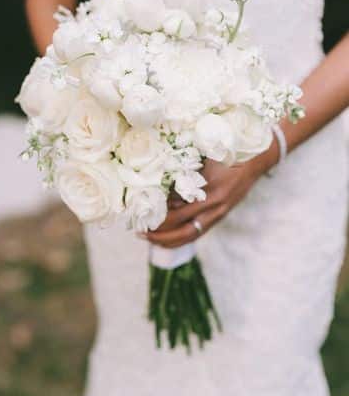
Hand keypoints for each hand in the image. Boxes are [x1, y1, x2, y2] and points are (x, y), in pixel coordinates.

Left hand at [146, 144, 277, 248]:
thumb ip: (184, 175)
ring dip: (170, 240)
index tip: (142, 218)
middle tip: (141, 233)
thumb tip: (159, 188)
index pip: (180, 214)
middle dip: (161, 236)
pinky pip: (199, 232)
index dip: (160, 220)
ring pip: (192, 236)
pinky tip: (169, 238)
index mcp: (210, 194)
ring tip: (151, 239)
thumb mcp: (204, 161)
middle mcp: (215, 208)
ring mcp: (219, 214)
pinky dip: (182, 238)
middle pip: (184, 231)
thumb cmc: (227, 155)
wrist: (254, 161)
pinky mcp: (220, 216)